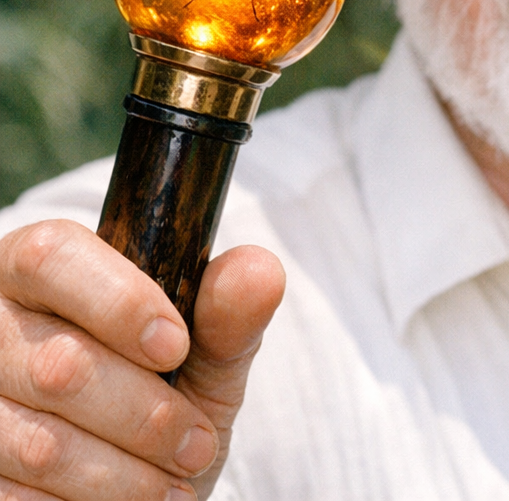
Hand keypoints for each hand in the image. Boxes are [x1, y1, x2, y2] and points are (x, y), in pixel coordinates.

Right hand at [0, 219, 284, 499]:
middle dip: (146, 413)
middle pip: (59, 361)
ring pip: (42, 443)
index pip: (54, 256)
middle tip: (197, 443)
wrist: (130, 479)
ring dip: (125, 473)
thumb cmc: (165, 388)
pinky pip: (17, 498)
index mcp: (39, 267)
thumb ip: (227, 312)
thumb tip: (261, 270)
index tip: (177, 347)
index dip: (118, 302)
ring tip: (177, 478)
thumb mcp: (203, 352)